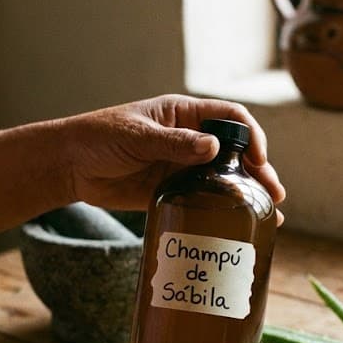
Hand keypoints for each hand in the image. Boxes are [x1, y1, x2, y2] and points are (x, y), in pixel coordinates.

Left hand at [62, 95, 285, 215]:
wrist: (69, 166)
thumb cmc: (98, 138)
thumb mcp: (137, 136)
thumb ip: (173, 143)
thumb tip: (212, 147)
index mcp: (184, 115)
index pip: (230, 118)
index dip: (250, 135)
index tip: (257, 158)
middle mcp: (190, 140)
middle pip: (235, 153)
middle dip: (258, 172)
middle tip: (273, 195)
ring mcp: (183, 167)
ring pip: (224, 180)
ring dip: (246, 195)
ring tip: (267, 215)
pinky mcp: (173, 192)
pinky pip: (203, 202)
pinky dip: (221, 213)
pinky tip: (236, 226)